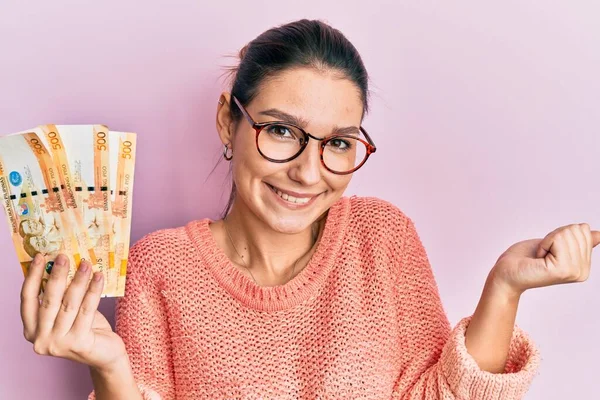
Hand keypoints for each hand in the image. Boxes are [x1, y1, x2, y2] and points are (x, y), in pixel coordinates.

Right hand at [20, 253, 127, 372]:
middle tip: (64, 256)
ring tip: (86, 263)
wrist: (106, 354)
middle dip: (57, 275)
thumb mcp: (67, 312)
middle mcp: (41, 339)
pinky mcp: (78, 343)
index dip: (33, 276)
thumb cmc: (85, 329)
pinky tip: (99, 277)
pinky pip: (87, 310)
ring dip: (78, 280)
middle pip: (48, 300)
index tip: (41, 257)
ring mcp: (59, 343)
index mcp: (31, 330)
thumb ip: (60, 296)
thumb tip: (61, 264)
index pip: (27, 299)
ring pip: (69, 304)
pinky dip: (93, 291)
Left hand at [490, 223, 599, 296]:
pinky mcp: (562, 270)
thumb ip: (577, 242)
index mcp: (584, 266)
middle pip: (576, 229)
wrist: (506, 273)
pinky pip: (557, 239)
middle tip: (543, 252)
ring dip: (548, 241)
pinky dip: (544, 244)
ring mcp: (574, 272)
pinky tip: (539, 258)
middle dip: (554, 236)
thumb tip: (599, 234)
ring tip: (540, 256)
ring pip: (567, 233)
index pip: (582, 229)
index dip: (559, 233)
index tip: (549, 249)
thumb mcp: (553, 246)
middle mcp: (583, 272)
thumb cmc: (525, 258)